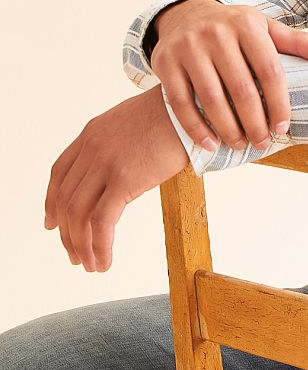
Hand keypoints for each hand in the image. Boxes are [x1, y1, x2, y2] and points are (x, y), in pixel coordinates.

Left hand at [44, 86, 190, 271]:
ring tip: (91, 264)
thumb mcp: (136, 123)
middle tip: (76, 254)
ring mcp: (106, 163)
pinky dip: (99, 246)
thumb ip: (120, 143)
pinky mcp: (124, 179)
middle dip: (67, 232)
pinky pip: (101, 222)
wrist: (194, 105)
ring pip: (78, 214)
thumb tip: (125, 168)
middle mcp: (92, 147)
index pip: (60, 173)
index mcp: (93, 132)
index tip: (53, 223)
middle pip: (66, 199)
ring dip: (81, 245)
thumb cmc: (176, 113)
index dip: (52, 202)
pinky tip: (105, 261)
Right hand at [150, 0, 307, 151]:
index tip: (283, 126)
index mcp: (247, 25)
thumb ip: (299, 43)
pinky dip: (196, 128)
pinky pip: (181, 103)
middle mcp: (216, 33)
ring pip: (211, 98)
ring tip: (241, 144)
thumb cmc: (234, 27)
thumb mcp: (266, 28)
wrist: (185, 13)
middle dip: (255, 122)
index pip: (270, 70)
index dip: (279, 103)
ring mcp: (188, 48)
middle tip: (263, 142)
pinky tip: (211, 143)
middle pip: (241, 88)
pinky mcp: (165, 63)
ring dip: (228, 128)